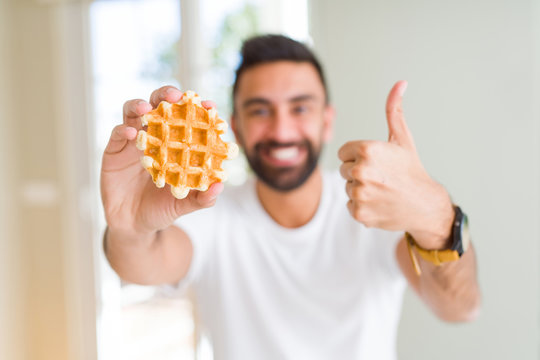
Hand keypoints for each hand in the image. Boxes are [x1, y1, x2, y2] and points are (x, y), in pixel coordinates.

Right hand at [100, 86, 221, 234]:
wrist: (134, 225)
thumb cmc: (162, 209)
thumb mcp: (184, 204)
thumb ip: (202, 198)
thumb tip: (220, 187)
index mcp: (174, 144)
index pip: (185, 119)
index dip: (197, 109)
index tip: (209, 105)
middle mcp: (154, 137)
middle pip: (158, 106)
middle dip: (165, 95)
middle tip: (175, 96)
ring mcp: (133, 142)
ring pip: (133, 112)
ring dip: (139, 105)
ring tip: (146, 108)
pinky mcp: (114, 151)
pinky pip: (117, 134)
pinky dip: (123, 130)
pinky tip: (131, 134)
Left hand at [338, 81, 453, 248]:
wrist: (425, 205)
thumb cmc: (411, 169)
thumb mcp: (402, 139)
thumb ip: (394, 111)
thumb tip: (400, 83)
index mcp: (368, 149)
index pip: (344, 152)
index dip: (358, 156)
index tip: (376, 162)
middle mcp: (361, 170)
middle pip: (343, 170)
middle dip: (358, 173)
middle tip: (381, 177)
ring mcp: (360, 193)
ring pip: (347, 188)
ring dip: (360, 189)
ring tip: (382, 190)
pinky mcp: (359, 212)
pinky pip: (350, 205)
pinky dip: (362, 206)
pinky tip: (380, 203)